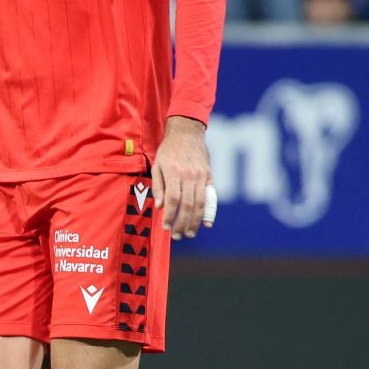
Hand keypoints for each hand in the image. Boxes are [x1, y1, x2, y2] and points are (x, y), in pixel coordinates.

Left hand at [152, 116, 212, 240]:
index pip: (173, 200)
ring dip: (195, 221)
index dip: (170, 216)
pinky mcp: (210, 176)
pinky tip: (207, 223)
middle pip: (188, 205)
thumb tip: (159, 207)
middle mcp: (190, 176)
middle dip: (182, 223)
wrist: (188, 132)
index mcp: (174, 173)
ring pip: (200, 203)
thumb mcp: (157, 165)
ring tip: (189, 233)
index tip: (166, 227)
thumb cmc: (168, 150)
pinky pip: (211, 196)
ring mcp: (202, 176)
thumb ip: (158, 186)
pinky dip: (210, 211)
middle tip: (177, 236)